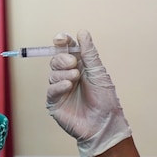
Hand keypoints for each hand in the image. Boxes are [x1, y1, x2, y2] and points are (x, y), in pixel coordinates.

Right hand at [46, 30, 131, 156]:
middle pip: (56, 59)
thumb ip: (89, 53)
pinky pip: (51, 90)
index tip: (60, 39)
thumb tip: (82, 32)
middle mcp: (68, 76)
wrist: (104, 124)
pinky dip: (58, 86)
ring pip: (52, 73)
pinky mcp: (55, 103)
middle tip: (74, 64)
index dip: (62, 42)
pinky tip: (68, 86)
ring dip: (63, 73)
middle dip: (62, 58)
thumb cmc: (105, 100)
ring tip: (76, 79)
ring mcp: (61, 89)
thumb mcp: (98, 73)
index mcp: (80, 66)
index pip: (66, 49)